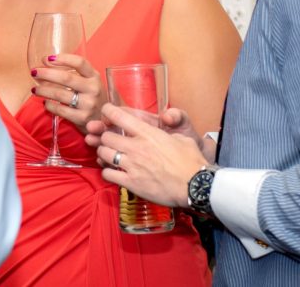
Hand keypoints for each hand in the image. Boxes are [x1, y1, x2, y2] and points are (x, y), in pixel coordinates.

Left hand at [31, 53, 106, 131]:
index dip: (62, 59)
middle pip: (66, 78)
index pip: (79, 62)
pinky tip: (45, 103)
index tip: (47, 58)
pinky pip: (60, 110)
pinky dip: (49, 105)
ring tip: (34, 89)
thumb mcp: (91, 83)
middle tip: (34, 72)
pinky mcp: (82, 118)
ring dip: (43, 90)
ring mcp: (88, 104)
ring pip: (60, 94)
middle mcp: (93, 89)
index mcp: (95, 77)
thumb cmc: (93, 98)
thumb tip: (47, 62)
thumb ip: (75, 73)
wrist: (107, 122)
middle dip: (46, 73)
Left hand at [85, 103, 206, 207]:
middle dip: (105, 137)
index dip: (107, 112)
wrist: (195, 186)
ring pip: (104, 154)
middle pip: (106, 136)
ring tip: (110, 156)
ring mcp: (132, 165)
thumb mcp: (181, 138)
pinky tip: (113, 173)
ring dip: (104, 154)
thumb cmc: (191, 161)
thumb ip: (167, 131)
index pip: (118, 116)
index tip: (106, 113)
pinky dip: (107, 172)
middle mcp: (136, 147)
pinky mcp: (131, 182)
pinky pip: (108, 174)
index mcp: (147, 133)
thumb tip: (166, 127)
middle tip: (110, 141)